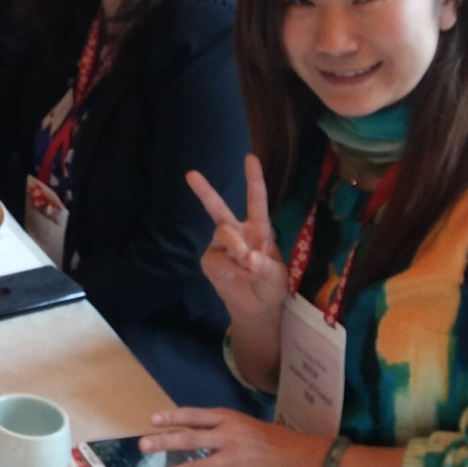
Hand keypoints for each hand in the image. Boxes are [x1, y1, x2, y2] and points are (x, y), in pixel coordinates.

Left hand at [139, 406, 329, 466]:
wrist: (294, 458)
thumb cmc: (263, 437)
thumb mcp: (239, 422)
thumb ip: (213, 426)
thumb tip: (181, 430)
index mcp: (228, 419)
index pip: (196, 416)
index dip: (174, 417)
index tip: (153, 419)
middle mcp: (228, 438)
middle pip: (192, 441)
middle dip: (165, 443)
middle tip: (143, 445)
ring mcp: (231, 461)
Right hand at [187, 156, 285, 332]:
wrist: (256, 308)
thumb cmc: (270, 285)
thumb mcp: (277, 275)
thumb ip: (264, 264)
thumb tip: (247, 257)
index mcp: (258, 229)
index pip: (256, 200)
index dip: (254, 179)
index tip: (250, 158)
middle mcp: (236, 232)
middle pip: (219, 209)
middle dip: (205, 191)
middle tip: (191, 175)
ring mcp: (220, 246)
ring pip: (223, 233)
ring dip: (237, 247)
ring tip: (248, 266)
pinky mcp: (210, 261)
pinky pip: (217, 257)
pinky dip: (230, 267)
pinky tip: (237, 275)